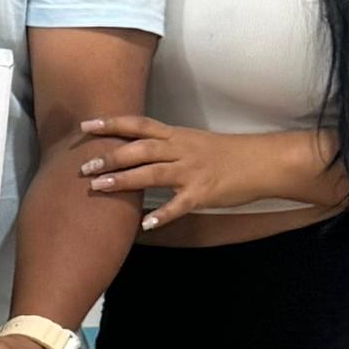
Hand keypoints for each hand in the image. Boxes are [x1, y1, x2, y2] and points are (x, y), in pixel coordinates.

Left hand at [76, 114, 251, 229]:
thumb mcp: (193, 143)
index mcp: (177, 135)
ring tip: (100, 186)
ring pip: (153, 173)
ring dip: (125, 180)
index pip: (139, 125)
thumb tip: (134, 153)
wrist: (263, 161)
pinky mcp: (203, 193)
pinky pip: (179, 205)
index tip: (86, 124)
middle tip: (84, 166)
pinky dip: (162, 214)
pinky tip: (145, 225)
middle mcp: (181, 150)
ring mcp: (192, 171)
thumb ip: (166, 147)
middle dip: (111, 156)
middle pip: (141, 149)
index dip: (112, 123)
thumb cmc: (227, 153)